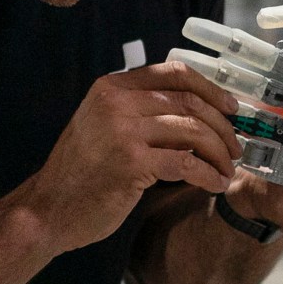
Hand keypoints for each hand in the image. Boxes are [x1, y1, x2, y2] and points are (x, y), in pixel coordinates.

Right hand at [33, 62, 241, 249]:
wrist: (46, 210)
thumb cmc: (81, 174)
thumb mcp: (104, 127)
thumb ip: (139, 111)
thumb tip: (196, 110)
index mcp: (111, 87)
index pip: (174, 73)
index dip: (211, 89)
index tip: (231, 108)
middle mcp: (116, 102)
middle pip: (189, 101)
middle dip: (221, 125)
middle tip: (236, 146)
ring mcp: (122, 131)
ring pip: (192, 130)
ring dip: (219, 152)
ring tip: (227, 169)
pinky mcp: (131, 163)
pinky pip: (186, 164)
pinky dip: (207, 175)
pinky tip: (215, 185)